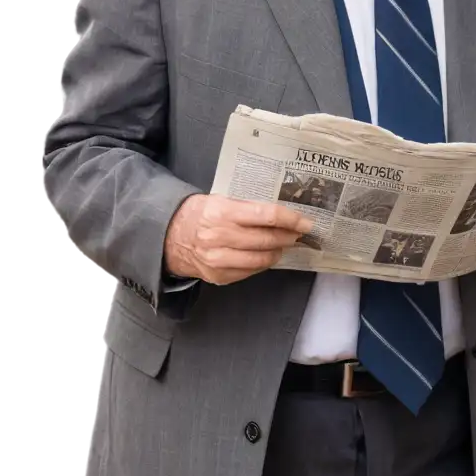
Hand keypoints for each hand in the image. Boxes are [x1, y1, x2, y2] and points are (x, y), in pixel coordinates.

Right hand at [164, 194, 313, 285]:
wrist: (169, 237)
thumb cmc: (199, 213)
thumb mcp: (220, 200)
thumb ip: (247, 207)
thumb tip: (281, 214)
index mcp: (222, 212)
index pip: (266, 216)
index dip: (291, 220)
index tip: (306, 222)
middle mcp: (220, 237)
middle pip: (267, 239)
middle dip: (289, 236)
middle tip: (299, 233)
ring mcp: (219, 260)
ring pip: (262, 259)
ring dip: (279, 252)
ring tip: (284, 244)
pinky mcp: (219, 276)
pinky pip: (250, 271)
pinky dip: (263, 263)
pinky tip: (267, 255)